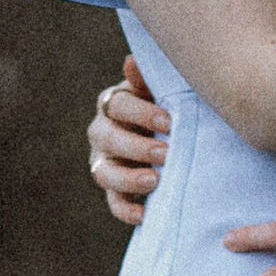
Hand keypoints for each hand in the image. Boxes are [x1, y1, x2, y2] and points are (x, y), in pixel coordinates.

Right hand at [87, 56, 169, 226]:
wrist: (172, 138)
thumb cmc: (168, 109)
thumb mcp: (160, 93)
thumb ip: (146, 81)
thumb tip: (131, 61)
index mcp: (113, 104)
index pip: (117, 104)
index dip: (140, 113)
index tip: (168, 121)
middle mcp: (102, 133)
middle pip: (108, 138)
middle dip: (136, 146)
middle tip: (165, 152)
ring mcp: (104, 163)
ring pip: (104, 173)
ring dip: (128, 178)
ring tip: (155, 181)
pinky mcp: (113, 191)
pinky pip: (112, 203)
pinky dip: (126, 210)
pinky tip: (143, 214)